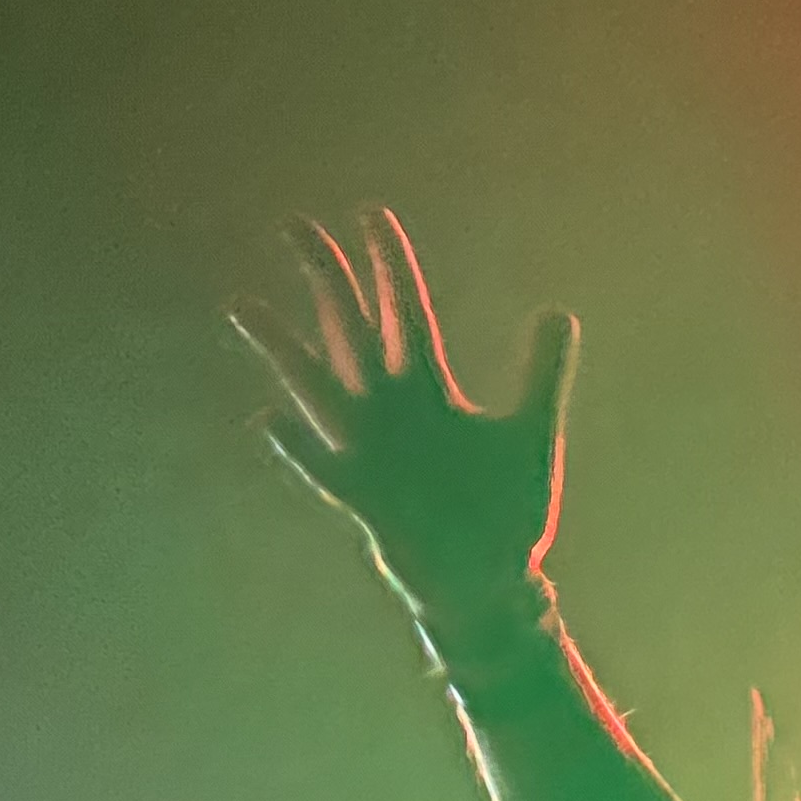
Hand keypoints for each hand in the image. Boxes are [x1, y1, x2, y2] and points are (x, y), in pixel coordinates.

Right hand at [236, 204, 576, 626]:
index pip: (404, 313)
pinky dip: (298, 444)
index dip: (389, 265)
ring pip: (316, 386)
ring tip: (242, 305)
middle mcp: (390, 412)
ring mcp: (371, 452)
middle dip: (328, 278)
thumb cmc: (506, 511)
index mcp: (428, 391)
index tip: (371, 215)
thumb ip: (542, 373)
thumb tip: (558, 310)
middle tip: (297, 224)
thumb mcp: (530, 433)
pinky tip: (267, 415)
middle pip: (350, 329)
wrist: (492, 585)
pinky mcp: (364, 499)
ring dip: (282, 348)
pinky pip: (323, 467)